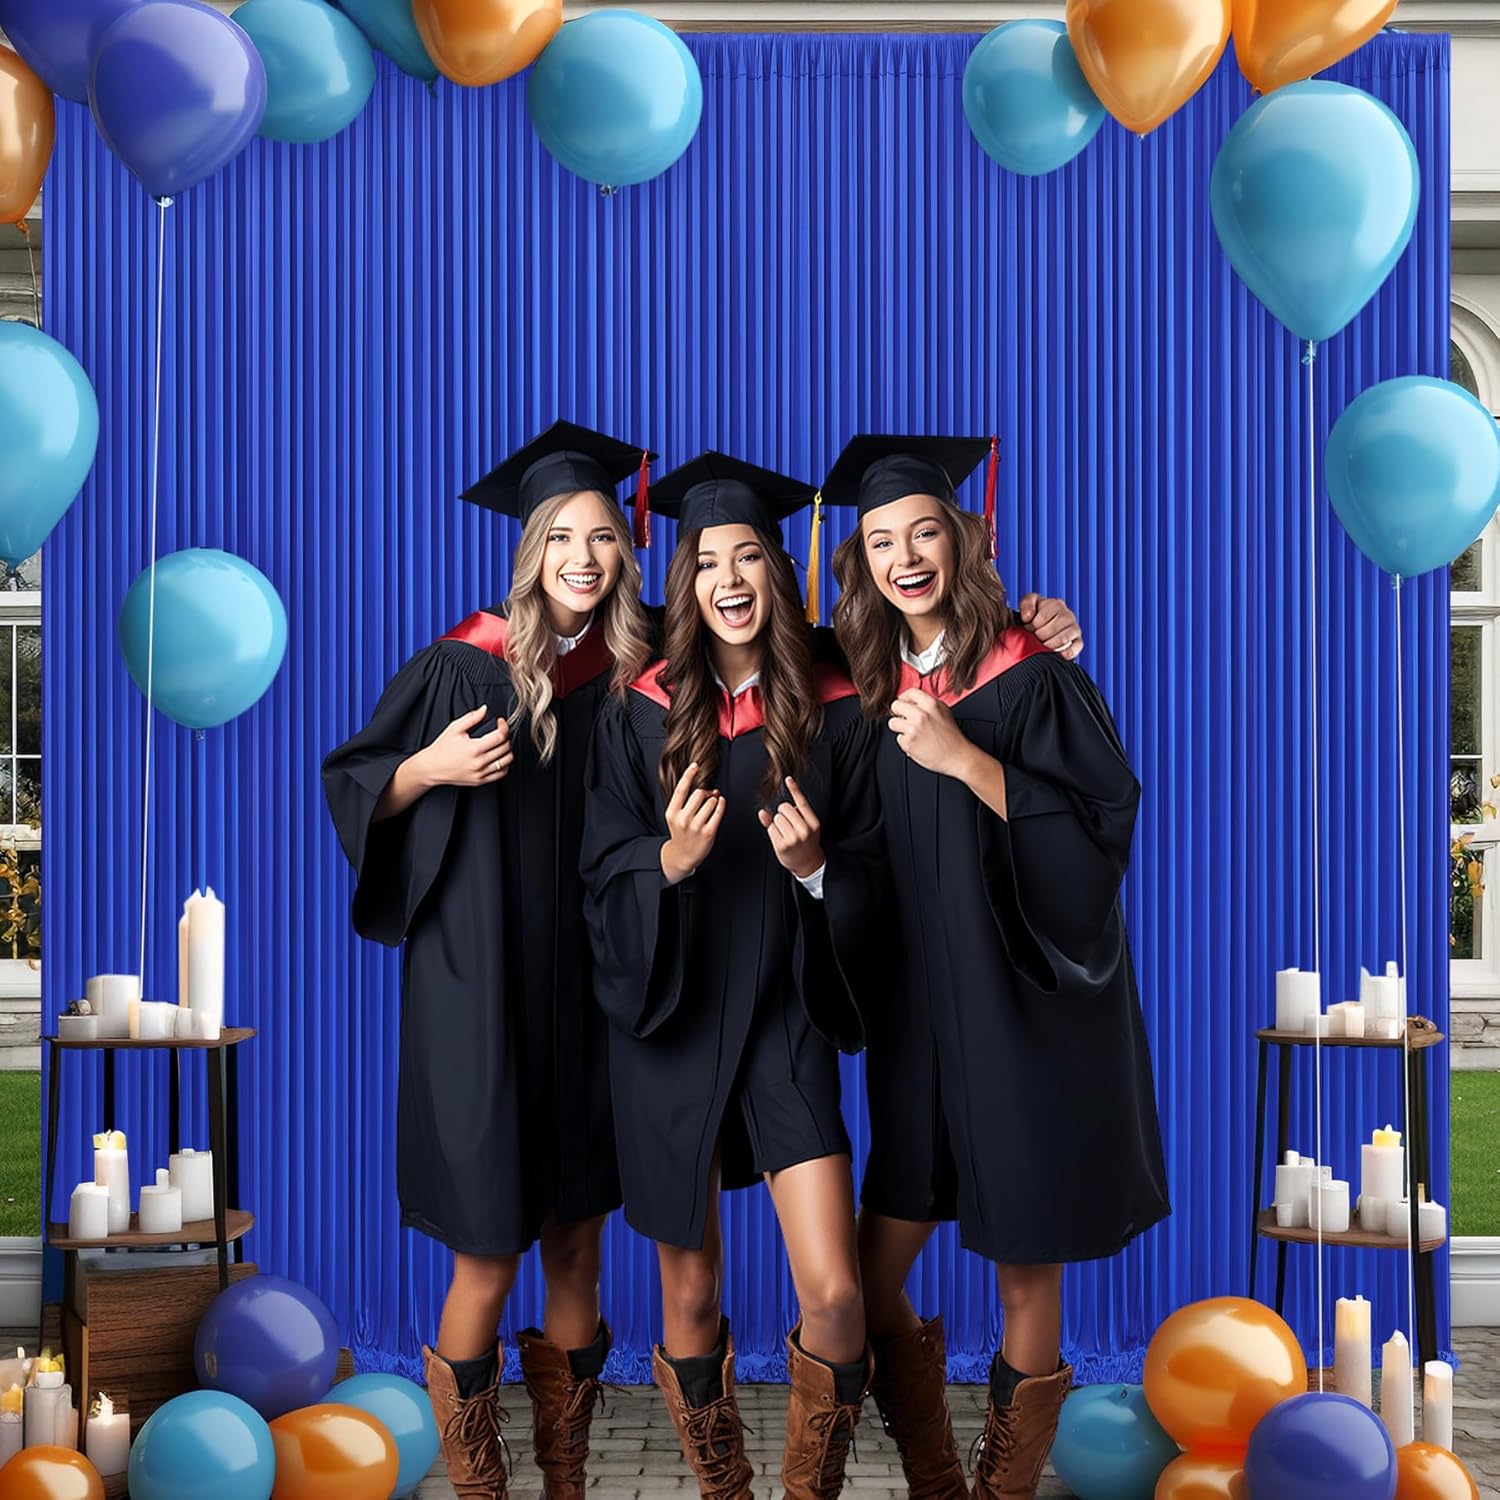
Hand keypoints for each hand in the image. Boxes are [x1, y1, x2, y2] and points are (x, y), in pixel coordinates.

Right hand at [417, 705, 512, 786]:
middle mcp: (478, 762)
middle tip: (500, 732)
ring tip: (500, 745)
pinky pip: (502, 773)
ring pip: (507, 761)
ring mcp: (480, 773)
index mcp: (473, 748)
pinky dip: (505, 764)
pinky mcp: (481, 781)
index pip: (499, 736)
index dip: (504, 726)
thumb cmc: (442, 748)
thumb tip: (484, 709)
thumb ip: (471, 717)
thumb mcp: (454, 728)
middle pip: (505, 748)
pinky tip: (499, 757)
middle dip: (506, 737)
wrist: (432, 767)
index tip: (501, 722)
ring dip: (507, 750)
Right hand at [661, 762, 724, 883]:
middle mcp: (683, 819)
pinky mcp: (709, 832)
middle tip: (707, 796)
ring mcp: (696, 826)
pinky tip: (720, 803)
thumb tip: (709, 789)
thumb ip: (685, 802)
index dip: (688, 775)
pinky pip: (719, 811)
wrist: (682, 855)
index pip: (681, 789)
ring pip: (711, 801)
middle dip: (705, 793)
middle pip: (699, 793)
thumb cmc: (681, 832)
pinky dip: (721, 804)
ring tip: (711, 805)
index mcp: (672, 812)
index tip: (695, 765)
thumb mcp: (675, 816)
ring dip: (714, 800)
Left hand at [758, 777, 822, 878]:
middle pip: (784, 808)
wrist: (809, 863)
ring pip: (776, 818)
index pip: (802, 802)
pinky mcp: (782, 845)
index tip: (788, 779)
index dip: (794, 789)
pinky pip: (771, 828)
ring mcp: (793, 838)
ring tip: (786, 833)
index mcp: (813, 823)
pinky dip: (773, 831)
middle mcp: (805, 830)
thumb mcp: (807, 827)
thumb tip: (766, 809)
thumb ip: (794, 815)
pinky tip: (780, 838)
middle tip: (789, 824)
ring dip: (777, 823)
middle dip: (783, 813)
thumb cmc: (806, 843)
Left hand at [889, 689, 975, 776]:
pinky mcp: (909, 742)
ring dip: (900, 728)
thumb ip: (927, 704)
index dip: (904, 698)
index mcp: (931, 704)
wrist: (957, 756)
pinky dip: (906, 742)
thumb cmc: (952, 737)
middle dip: (899, 713)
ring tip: (912, 733)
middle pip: (896, 705)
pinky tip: (917, 743)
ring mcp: (913, 729)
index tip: (904, 704)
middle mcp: (921, 715)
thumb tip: (911, 701)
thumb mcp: (943, 711)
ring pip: (893, 723)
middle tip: (906, 720)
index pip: (909, 692)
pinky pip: (899, 738)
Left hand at [1018, 592, 1082, 659]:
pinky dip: (1068, 652)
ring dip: (1050, 645)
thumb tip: (1028, 616)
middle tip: (1035, 637)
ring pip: (1064, 638)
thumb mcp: (1028, 604)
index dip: (1033, 625)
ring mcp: (1074, 629)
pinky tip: (1060, 654)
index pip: (1043, 617)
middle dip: (1040, 636)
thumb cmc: (1035, 617)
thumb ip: (1027, 604)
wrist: (1040, 630)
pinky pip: (1076, 647)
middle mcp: (1068, 615)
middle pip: (1053, 629)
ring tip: (1043, 645)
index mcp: (1056, 605)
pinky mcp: (1078, 642)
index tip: (1029, 627)